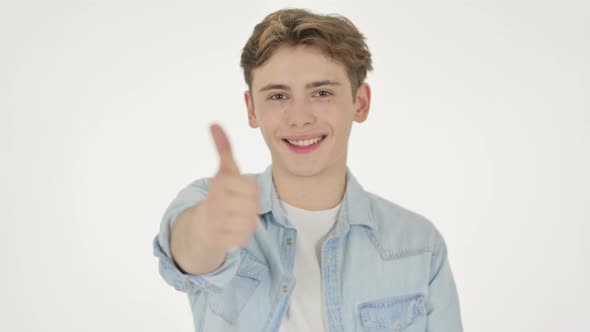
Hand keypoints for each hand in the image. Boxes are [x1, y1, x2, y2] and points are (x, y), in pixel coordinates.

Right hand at [194, 123, 260, 249]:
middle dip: (250, 208)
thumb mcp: (223, 171)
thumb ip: (224, 149)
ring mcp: (214, 222)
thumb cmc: (219, 195)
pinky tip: (231, 230)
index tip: (240, 192)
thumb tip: (214, 124)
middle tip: (238, 207)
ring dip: (247, 223)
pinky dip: (241, 236)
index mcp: (219, 183)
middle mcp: (214, 201)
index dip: (251, 191)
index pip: (253, 188)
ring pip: (250, 223)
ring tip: (235, 218)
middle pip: (254, 206)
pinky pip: (243, 238)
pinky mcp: (215, 240)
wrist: (198, 226)